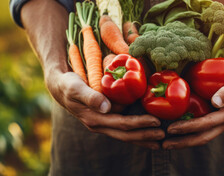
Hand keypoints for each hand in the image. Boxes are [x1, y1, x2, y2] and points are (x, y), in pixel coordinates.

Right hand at [46, 69, 164, 149]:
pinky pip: (123, 129)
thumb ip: (90, 96)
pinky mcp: (105, 119)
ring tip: (161, 140)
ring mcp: (102, 124)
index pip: (122, 124)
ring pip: (126, 135)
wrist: (59, 85)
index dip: (140, 124)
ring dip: (143, 138)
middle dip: (146, 135)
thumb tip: (106, 107)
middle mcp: (99, 125)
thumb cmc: (68, 84)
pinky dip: (137, 132)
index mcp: (94, 119)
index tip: (156, 122)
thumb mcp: (75, 87)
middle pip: (126, 134)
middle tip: (164, 134)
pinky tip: (148, 133)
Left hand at [162, 62, 223, 148]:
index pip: (205, 125)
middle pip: (201, 137)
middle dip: (182, 141)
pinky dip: (189, 133)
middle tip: (163, 144)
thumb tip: (216, 102)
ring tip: (166, 142)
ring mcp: (221, 122)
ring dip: (184, 141)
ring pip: (201, 136)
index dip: (187, 128)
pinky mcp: (218, 119)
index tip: (171, 129)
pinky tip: (176, 132)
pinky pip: (202, 129)